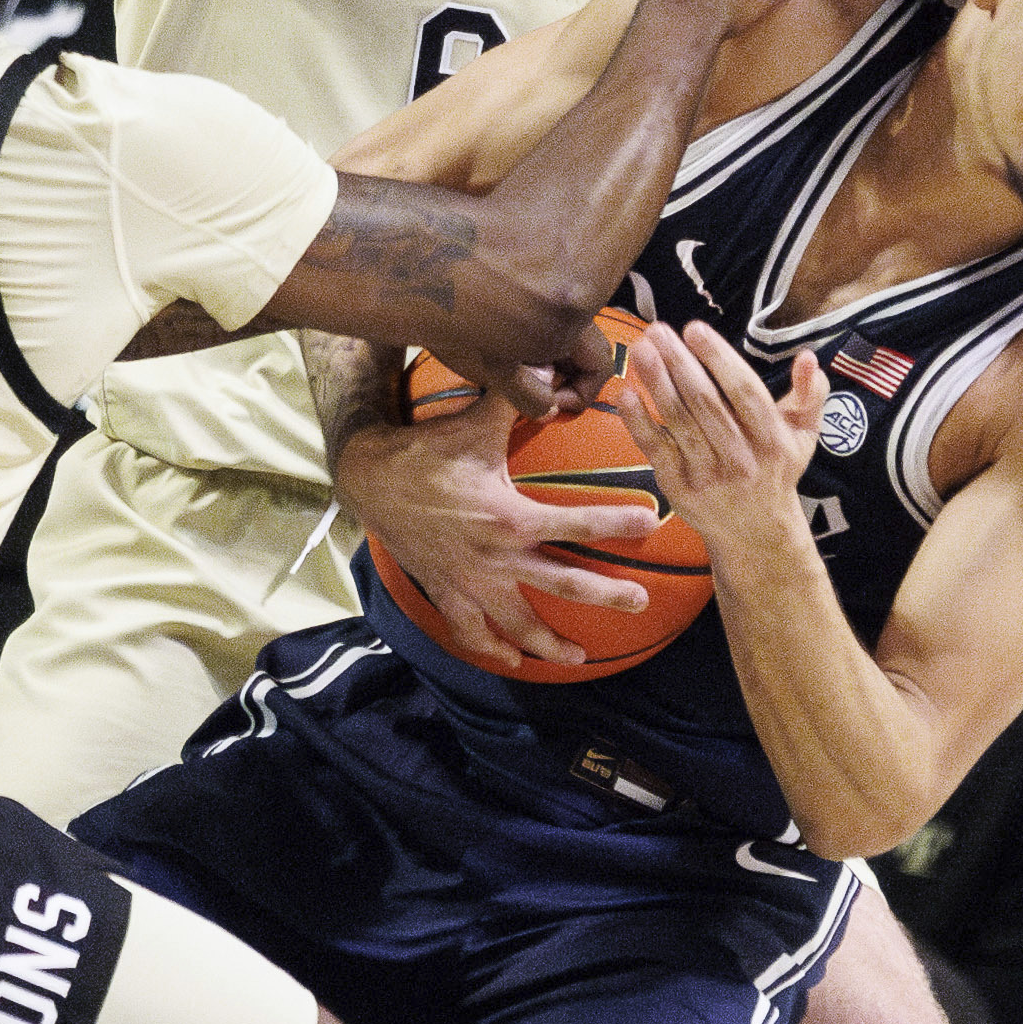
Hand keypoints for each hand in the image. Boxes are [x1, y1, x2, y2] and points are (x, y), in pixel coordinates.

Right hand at [339, 398, 658, 671]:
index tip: (651, 520)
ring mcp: (471, 581)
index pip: (576, 523)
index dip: (616, 522)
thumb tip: (553, 363)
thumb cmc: (427, 449)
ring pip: (518, 624)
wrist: (370, 478)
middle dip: (606, 595)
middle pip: (563, 585)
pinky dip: (492, 649)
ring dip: (550, 643)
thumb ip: (519, 396)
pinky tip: (514, 660)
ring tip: (580, 657)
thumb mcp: (477, 423)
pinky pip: (471, 632)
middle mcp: (496, 557)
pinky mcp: (447, 592)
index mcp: (511, 518)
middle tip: (640, 602)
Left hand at [611, 321, 820, 566]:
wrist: (755, 533)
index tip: (695, 329)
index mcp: (772, 440)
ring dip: (656, 383)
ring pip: (679, 422)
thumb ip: (810, 395)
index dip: (719, 359)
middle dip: (679, 362)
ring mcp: (708, 474)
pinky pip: (657, 450)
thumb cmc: (777, 472)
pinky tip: (625, 393)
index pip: (744, 392)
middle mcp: (741, 458)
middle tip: (657, 330)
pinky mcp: (680, 488)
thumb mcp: (803, 436)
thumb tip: (807, 357)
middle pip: (706, 403)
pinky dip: (638, 422)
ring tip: (639, 349)